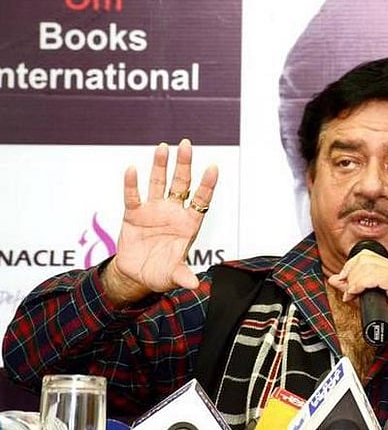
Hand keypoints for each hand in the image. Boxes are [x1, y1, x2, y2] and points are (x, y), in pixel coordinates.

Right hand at [102, 138, 217, 304]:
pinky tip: (131, 169)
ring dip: (160, 165)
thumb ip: (182, 275)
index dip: (207, 185)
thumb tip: (195, 284)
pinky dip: (132, 184)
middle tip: (186, 144)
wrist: (136, 275)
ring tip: (163, 147)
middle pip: (181, 184)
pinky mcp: (133, 214)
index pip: (201, 200)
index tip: (214, 167)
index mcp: (189, 224)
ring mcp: (153, 210)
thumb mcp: (173, 276)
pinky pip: (133, 196)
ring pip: (158, 183)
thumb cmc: (161, 273)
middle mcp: (173, 212)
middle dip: (184, 165)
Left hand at [327, 250, 387, 381]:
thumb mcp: (367, 300)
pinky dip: (359, 285)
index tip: (343, 282)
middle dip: (349, 275)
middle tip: (347, 291)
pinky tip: (355, 294)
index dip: (349, 267)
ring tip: (351, 295)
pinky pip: (373, 277)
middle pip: (364, 258)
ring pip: (366, 266)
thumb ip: (353, 287)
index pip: (365, 256)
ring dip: (353, 282)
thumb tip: (335, 279)